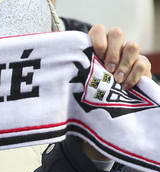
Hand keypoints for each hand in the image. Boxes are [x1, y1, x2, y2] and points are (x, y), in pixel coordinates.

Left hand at [81, 26, 151, 159]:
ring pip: (132, 45)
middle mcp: (113, 48)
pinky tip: (125, 86)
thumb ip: (74, 77)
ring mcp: (128, 56)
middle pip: (117, 33)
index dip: (99, 39)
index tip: (96, 55)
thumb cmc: (85, 97)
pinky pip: (143, 62)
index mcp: (96, 48)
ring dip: (125, 62)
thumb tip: (57, 80)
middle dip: (113, 51)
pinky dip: (135, 73)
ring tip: (116, 80)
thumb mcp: (76, 86)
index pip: (99, 30)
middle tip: (107, 69)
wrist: (105, 112)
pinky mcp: (141, 66)